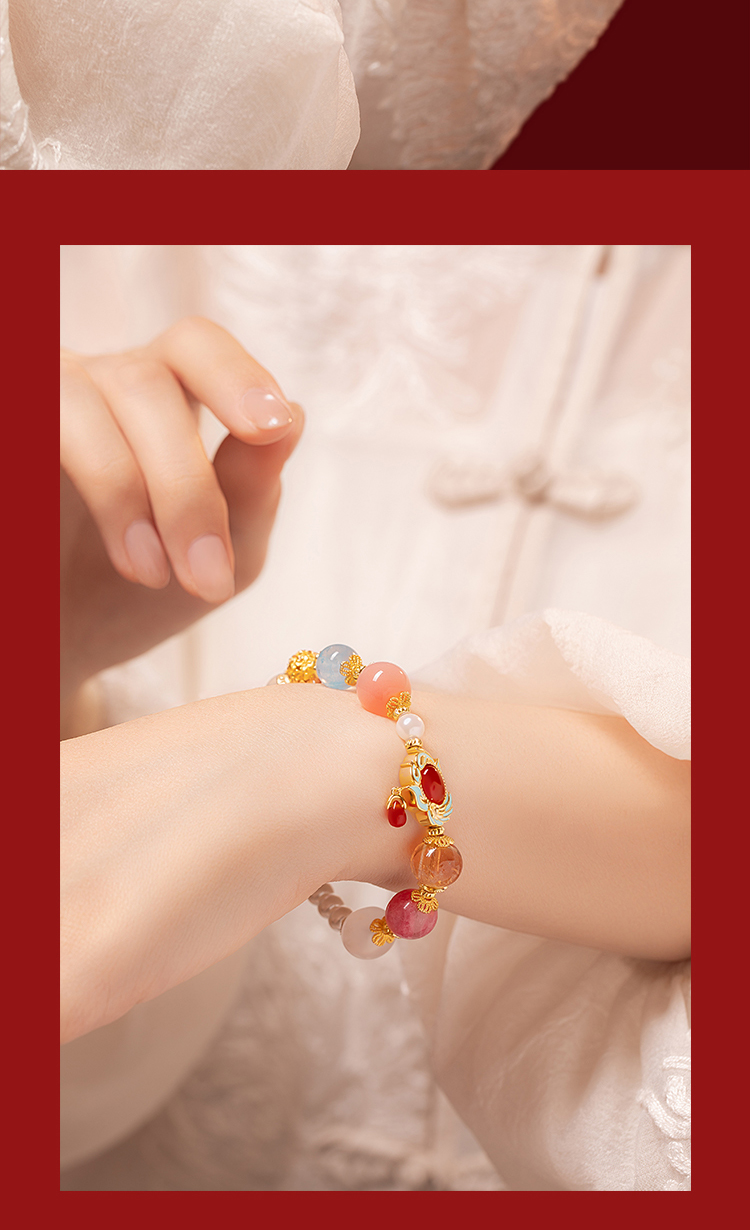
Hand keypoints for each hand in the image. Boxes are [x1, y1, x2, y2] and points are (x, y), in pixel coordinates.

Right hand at [60, 317, 302, 712]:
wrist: (69, 645)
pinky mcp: (15, 440)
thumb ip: (253, 489)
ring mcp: (46, 405)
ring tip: (150, 573)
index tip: (268, 428)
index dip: (233, 375)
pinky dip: (80, 478)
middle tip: (208, 576)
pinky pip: (32, 423)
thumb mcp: (226, 552)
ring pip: (77, 399)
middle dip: (185, 483)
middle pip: (147, 383)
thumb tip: (294, 416)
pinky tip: (110, 550)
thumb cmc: (154, 589)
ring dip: (122, 488)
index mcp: (169, 392)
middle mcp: (103, 383)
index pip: (198, 347)